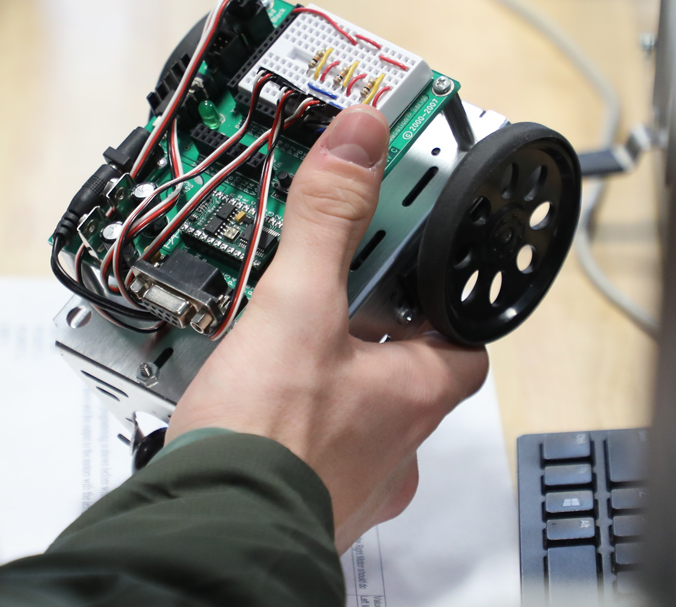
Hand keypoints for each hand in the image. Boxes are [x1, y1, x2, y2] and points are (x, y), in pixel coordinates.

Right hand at [167, 106, 489, 551]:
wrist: (212, 534)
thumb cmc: (267, 444)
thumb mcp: (297, 306)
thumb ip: (329, 219)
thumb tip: (360, 142)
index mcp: (418, 394)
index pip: (464, 334)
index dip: (435, 293)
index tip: (405, 260)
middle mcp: (399, 447)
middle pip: (403, 370)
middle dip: (364, 332)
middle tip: (321, 296)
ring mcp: (355, 483)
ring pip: (356, 416)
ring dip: (325, 380)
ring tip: (273, 349)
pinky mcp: (307, 506)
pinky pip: (310, 454)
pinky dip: (287, 426)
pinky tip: (248, 408)